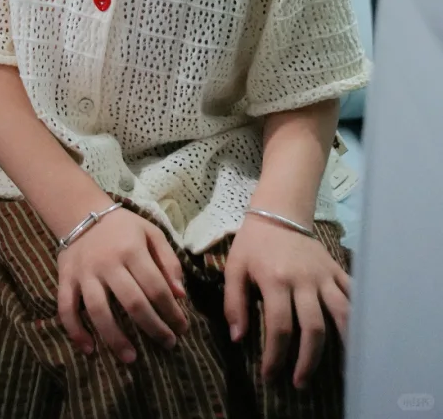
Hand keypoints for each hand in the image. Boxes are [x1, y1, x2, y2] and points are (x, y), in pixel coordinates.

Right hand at [57, 207, 189, 364]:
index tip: (182, 329)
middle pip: (132, 302)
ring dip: (115, 338)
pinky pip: (66, 307)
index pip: (156, 287)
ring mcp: (84, 272)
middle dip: (153, 328)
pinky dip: (75, 330)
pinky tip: (89, 349)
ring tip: (131, 358)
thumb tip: (180, 295)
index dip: (172, 312)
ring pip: (98, 310)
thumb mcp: (151, 233)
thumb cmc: (122, 228)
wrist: (80, 212)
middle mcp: (107, 262)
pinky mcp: (65, 278)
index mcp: (131, 249)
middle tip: (167, 344)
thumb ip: (169, 261)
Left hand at [224, 214, 350, 388]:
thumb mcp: (234, 268)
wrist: (278, 212)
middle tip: (299, 382)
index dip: (275, 356)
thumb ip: (234, 302)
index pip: (279, 327)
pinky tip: (359, 338)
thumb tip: (238, 338)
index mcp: (275, 280)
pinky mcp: (337, 270)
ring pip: (341, 314)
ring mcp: (324, 276)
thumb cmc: (253, 243)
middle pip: (313, 328)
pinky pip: (353, 295)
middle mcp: (303, 280)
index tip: (269, 376)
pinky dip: (359, 316)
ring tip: (340, 372)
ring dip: (343, 346)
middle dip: (308, 360)